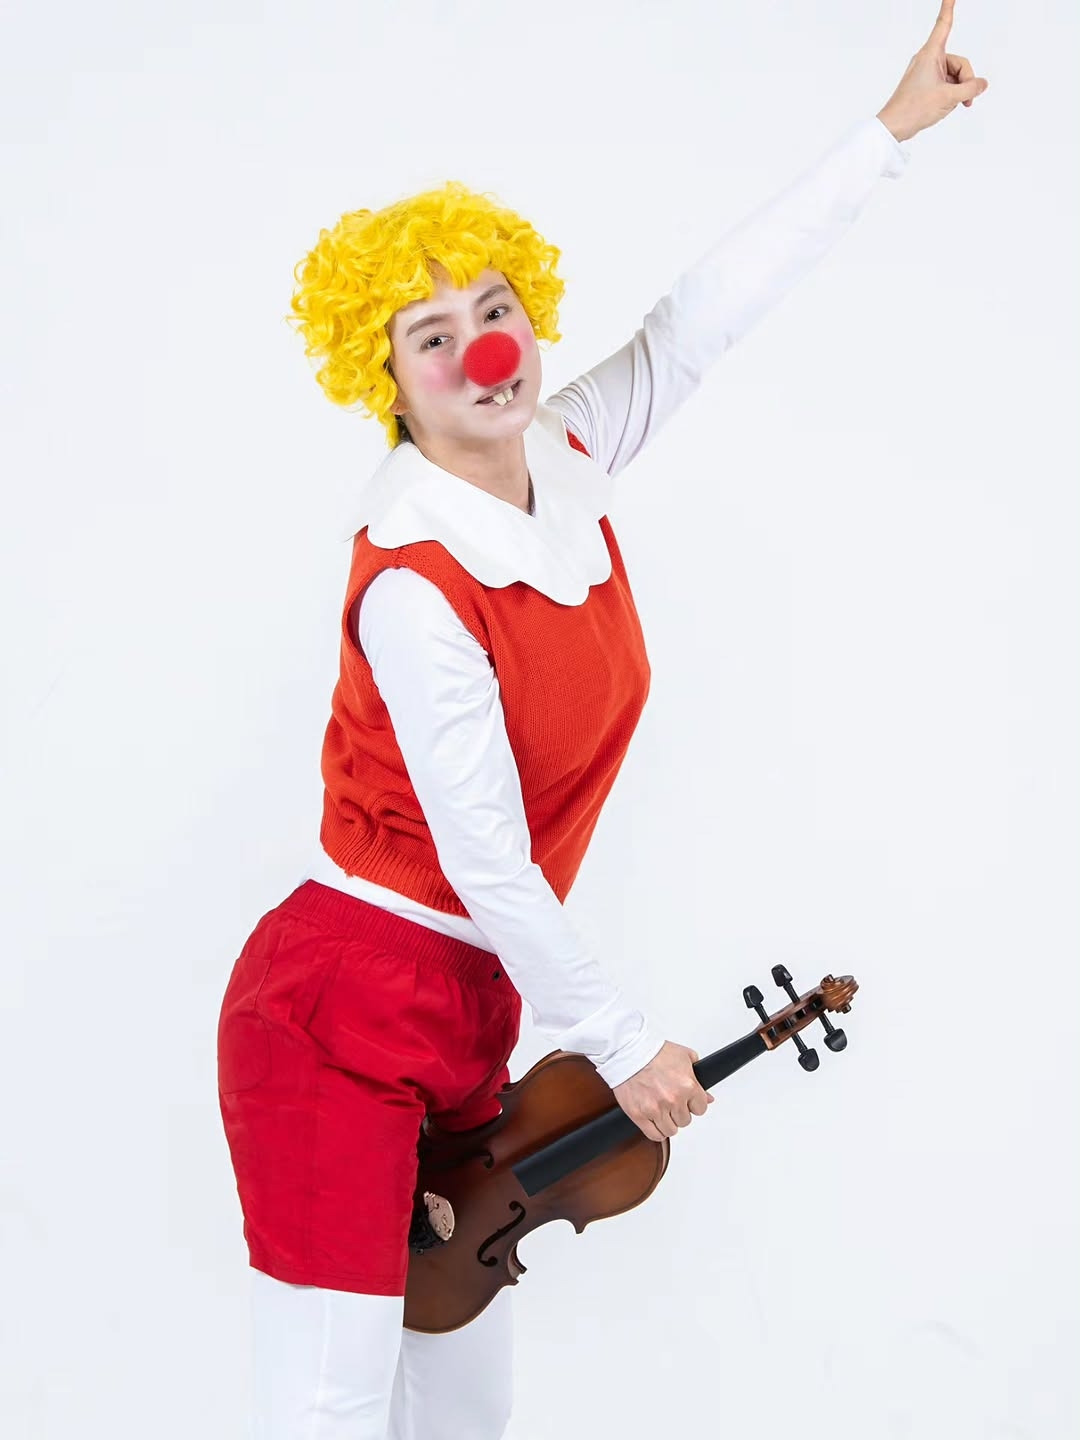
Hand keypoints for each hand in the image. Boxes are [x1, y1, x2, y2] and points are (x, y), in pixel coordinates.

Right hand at [611, 1040, 714, 1142]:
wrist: (628, 1050)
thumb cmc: (653, 1051)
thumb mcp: (684, 1057)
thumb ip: (698, 1078)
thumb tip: (708, 1098)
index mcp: (687, 1086)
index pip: (700, 1109)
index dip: (693, 1104)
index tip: (687, 1101)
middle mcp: (673, 1099)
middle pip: (685, 1121)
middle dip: (679, 1112)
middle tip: (671, 1101)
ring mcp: (655, 1109)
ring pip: (671, 1130)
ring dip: (667, 1122)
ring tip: (661, 1110)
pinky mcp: (639, 1115)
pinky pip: (654, 1135)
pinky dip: (656, 1131)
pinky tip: (654, 1121)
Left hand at [876, 0, 988, 143]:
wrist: (894, 127)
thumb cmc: (914, 109)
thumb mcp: (949, 98)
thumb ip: (971, 89)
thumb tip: (982, 84)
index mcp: (930, 54)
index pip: (944, 24)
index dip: (949, 6)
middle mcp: (928, 59)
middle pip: (959, 63)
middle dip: (965, 81)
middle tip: (964, 100)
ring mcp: (927, 72)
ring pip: (954, 76)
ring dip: (959, 91)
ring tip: (952, 105)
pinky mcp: (926, 84)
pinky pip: (946, 84)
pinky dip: (951, 94)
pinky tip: (948, 106)